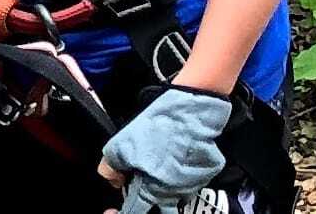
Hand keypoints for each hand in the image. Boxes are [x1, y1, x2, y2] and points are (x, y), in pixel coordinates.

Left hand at [97, 86, 232, 212]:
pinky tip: (168, 156)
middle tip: (136, 183)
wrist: (192, 111)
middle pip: (157, 205)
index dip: (121, 211)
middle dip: (143, 198)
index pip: (135, 211)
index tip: (112, 211)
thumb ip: (110, 169)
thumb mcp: (119, 146)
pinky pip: (187, 180)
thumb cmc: (160, 128)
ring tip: (153, 161)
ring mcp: (194, 184)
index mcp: (154, 191)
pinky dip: (175, 173)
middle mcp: (176, 193)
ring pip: (172, 193)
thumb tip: (113, 180)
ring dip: (159, 184)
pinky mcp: (205, 173)